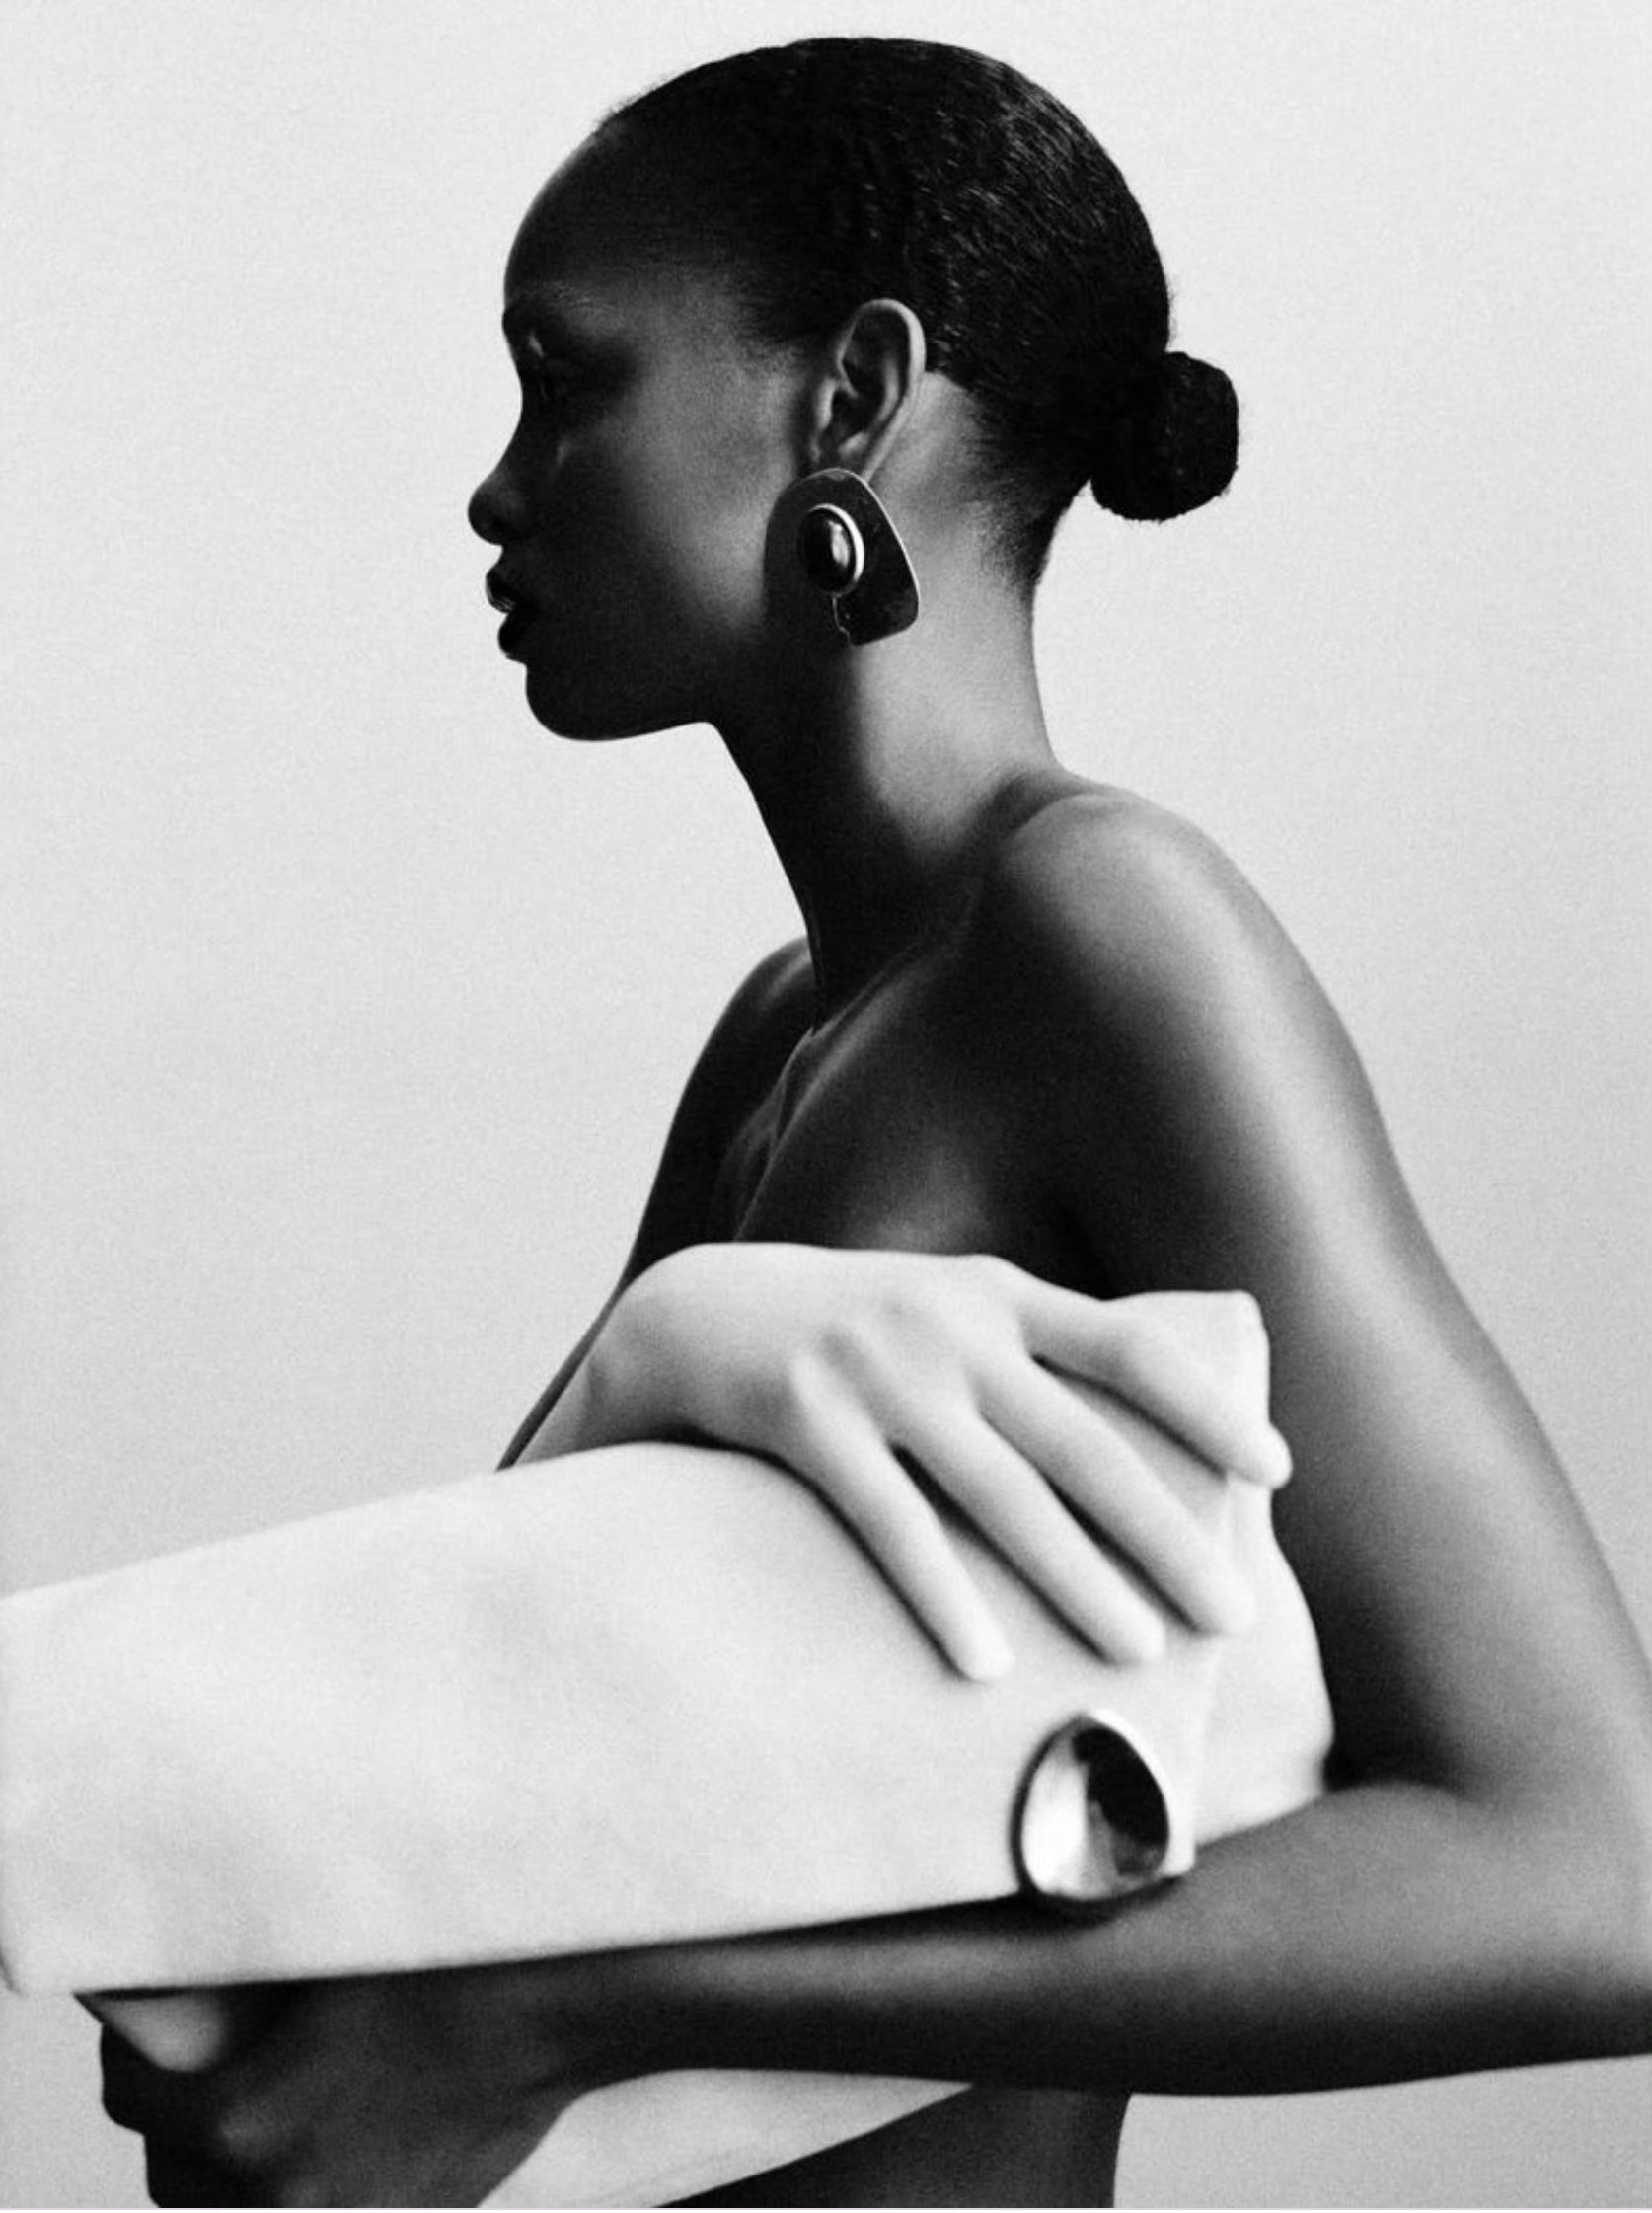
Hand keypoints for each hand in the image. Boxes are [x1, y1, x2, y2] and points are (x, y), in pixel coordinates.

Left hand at [95, 1960, 609, 2207]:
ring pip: (227, 2212)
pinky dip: (291, 2190)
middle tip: (191, 2066)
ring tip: (249, 2109)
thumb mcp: (317, 1966)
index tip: (143, 2025)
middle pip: (169, 2176)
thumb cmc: (446, 1966)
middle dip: (171, 2121)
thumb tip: (184, 1981)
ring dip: (223, 2167)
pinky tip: (317, 2141)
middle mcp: (275, 2193)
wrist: (552, 2010)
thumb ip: (238, 1988)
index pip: (133, 2099)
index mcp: (242, 2119)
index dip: (130, 2052)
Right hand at [570, 1244, 1290, 1678]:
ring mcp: (878, 1369)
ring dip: (1077, 1577)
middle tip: (1233, 1612)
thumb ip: (1020, 1354)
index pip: (1128, 1345)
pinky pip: (890, 1522)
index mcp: (996, 1294)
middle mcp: (950, 1324)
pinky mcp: (805, 1417)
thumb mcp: (939, 1310)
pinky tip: (983, 1665)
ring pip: (999, 1491)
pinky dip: (942, 1595)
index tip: (1279, 1469)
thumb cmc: (843, 1331)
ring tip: (1137, 1654)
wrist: (693, 1310)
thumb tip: (1128, 1444)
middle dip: (1165, 1531)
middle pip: (1082, 1440)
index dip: (1206, 1405)